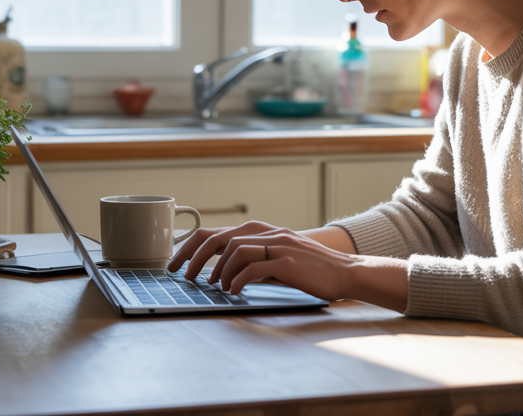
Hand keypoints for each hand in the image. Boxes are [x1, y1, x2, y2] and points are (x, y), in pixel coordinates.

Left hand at [168, 221, 406, 309]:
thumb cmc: (312, 270)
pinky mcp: (287, 261)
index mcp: (262, 231)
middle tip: (181, 275)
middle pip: (218, 237)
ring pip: (233, 250)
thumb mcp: (278, 259)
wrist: (346, 273)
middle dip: (192, 256)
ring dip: (218, 272)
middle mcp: (267, 233)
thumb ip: (254, 259)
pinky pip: (252, 267)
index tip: (175, 262)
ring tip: (217, 287)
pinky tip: (234, 291)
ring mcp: (278, 245)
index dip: (191, 246)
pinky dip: (237, 280)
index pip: (217, 232)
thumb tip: (223, 272)